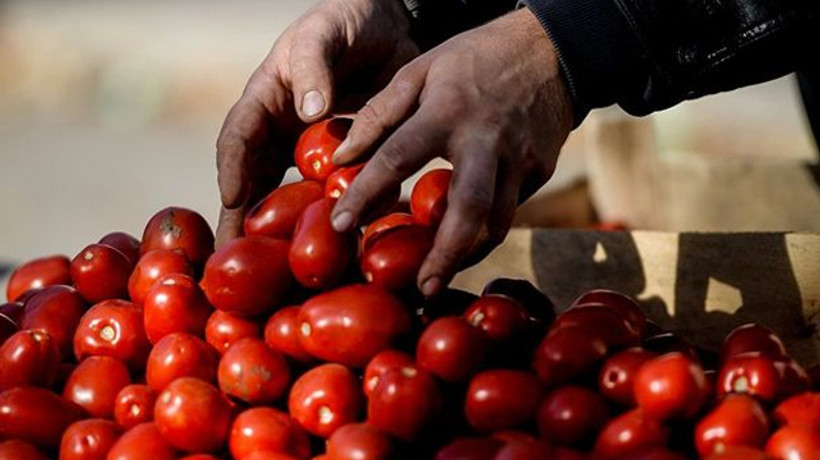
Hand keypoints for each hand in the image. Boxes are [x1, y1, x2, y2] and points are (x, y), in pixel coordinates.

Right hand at [215, 0, 418, 245]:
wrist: (387, 25)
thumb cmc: (345, 20)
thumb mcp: (323, 34)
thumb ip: (314, 66)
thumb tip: (309, 111)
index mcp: (265, 100)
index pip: (238, 139)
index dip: (232, 170)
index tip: (232, 200)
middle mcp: (281, 131)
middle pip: (255, 181)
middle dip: (244, 219)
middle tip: (235, 259)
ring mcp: (310, 149)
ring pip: (290, 194)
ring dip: (283, 230)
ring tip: (278, 268)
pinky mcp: (343, 159)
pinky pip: (332, 191)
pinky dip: (330, 216)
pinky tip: (336, 244)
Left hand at [330, 8, 573, 295]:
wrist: (552, 49)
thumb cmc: (475, 58)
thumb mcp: (422, 69)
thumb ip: (380, 113)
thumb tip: (344, 156)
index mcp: (448, 112)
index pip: (397, 158)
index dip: (365, 194)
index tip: (340, 225)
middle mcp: (486, 142)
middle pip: (467, 210)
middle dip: (444, 255)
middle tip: (421, 289)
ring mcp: (519, 161)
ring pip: (497, 223)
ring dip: (468, 254)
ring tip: (439, 275)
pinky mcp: (540, 172)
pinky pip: (511, 210)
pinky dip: (486, 230)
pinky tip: (466, 240)